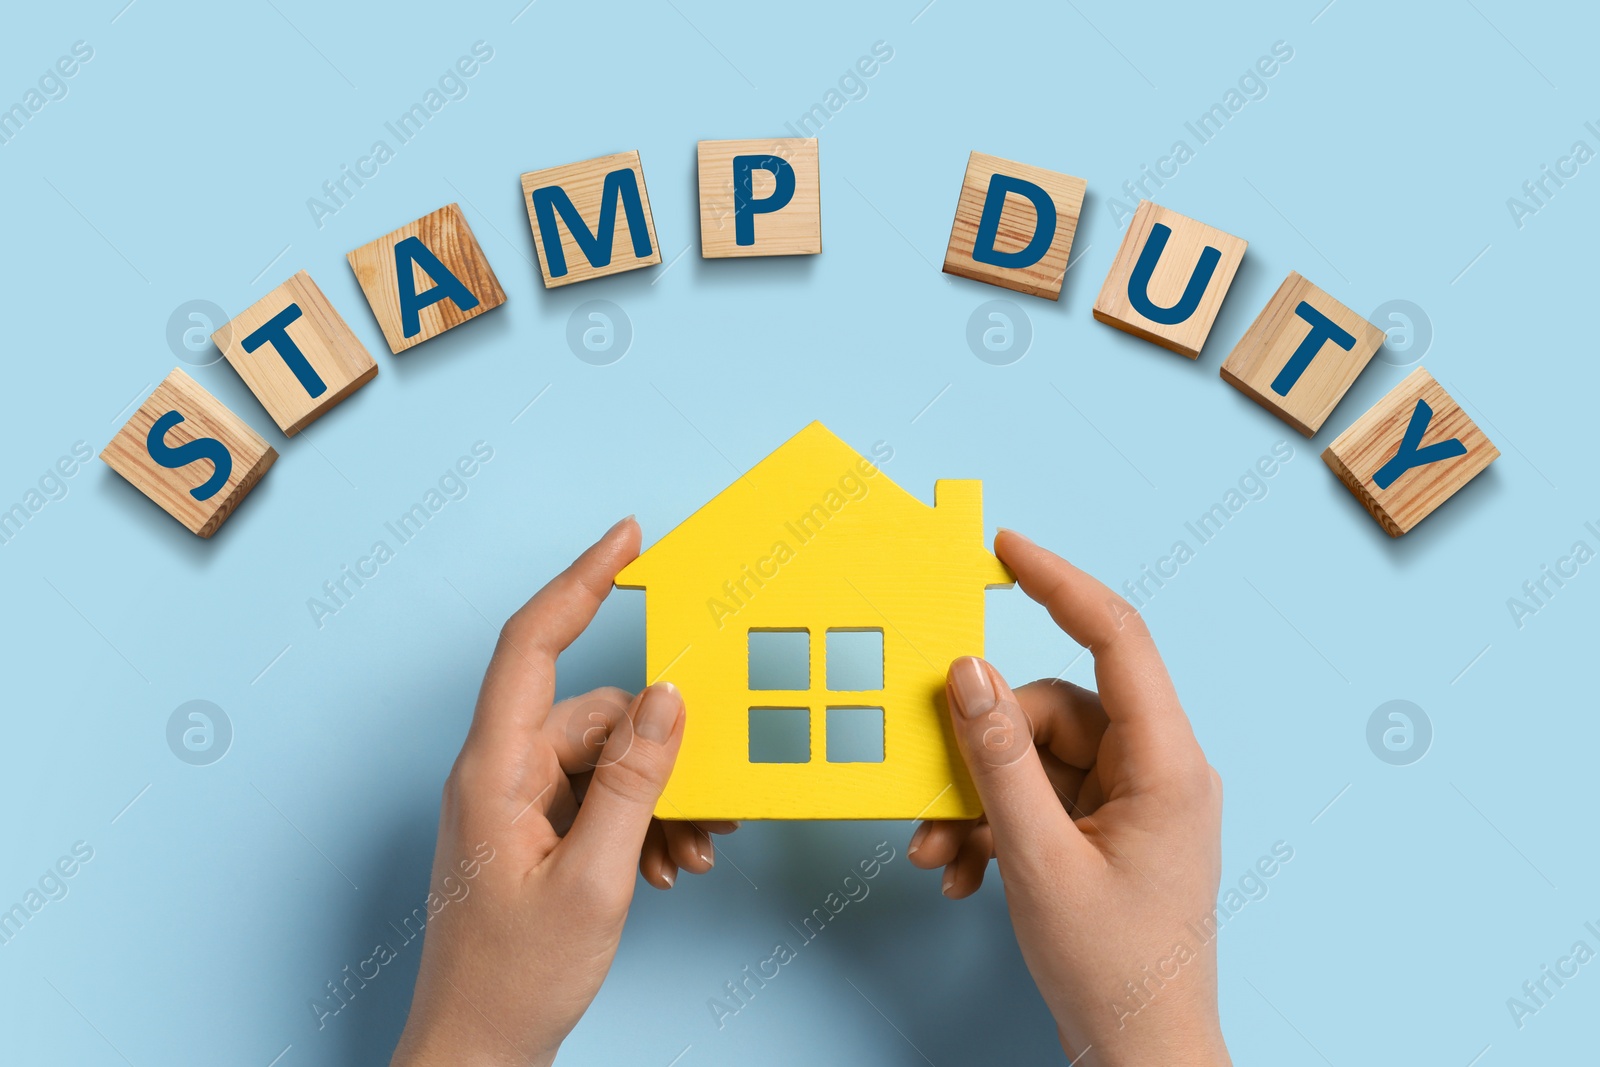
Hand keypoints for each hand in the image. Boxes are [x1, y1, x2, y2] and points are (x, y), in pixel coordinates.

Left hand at [391, 517, 734, 1066]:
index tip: (628, 538)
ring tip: (688, 854)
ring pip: (606, 759)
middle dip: (662, 752)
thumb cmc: (514, 979)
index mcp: (493, 770)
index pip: (533, 644)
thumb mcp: (595, 879)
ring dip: (657, 798)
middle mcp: (498, 773)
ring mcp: (513, 802)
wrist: (478, 1051)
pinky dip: (640, 821)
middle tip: (713, 804)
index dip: (582, 581)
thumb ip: (636, 783)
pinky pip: (598, 796)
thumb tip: (669, 698)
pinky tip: (666, 865)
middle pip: (595, 716)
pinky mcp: (531, 830)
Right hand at [908, 530, 1228, 1065]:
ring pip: (1035, 755)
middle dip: (982, 747)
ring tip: (939, 851)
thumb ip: (998, 759)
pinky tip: (964, 871)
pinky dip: (995, 823)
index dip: (1059, 583)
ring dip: (978, 797)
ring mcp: (1132, 800)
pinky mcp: (1107, 828)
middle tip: (930, 795)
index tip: (1005, 548)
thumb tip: (965, 673)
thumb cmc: (1113, 970)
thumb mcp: (1037, 857)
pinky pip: (1039, 795)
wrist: (1140, 1055)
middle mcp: (1156, 769)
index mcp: (1167, 764)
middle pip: (1052, 709)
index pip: (1118, 637)